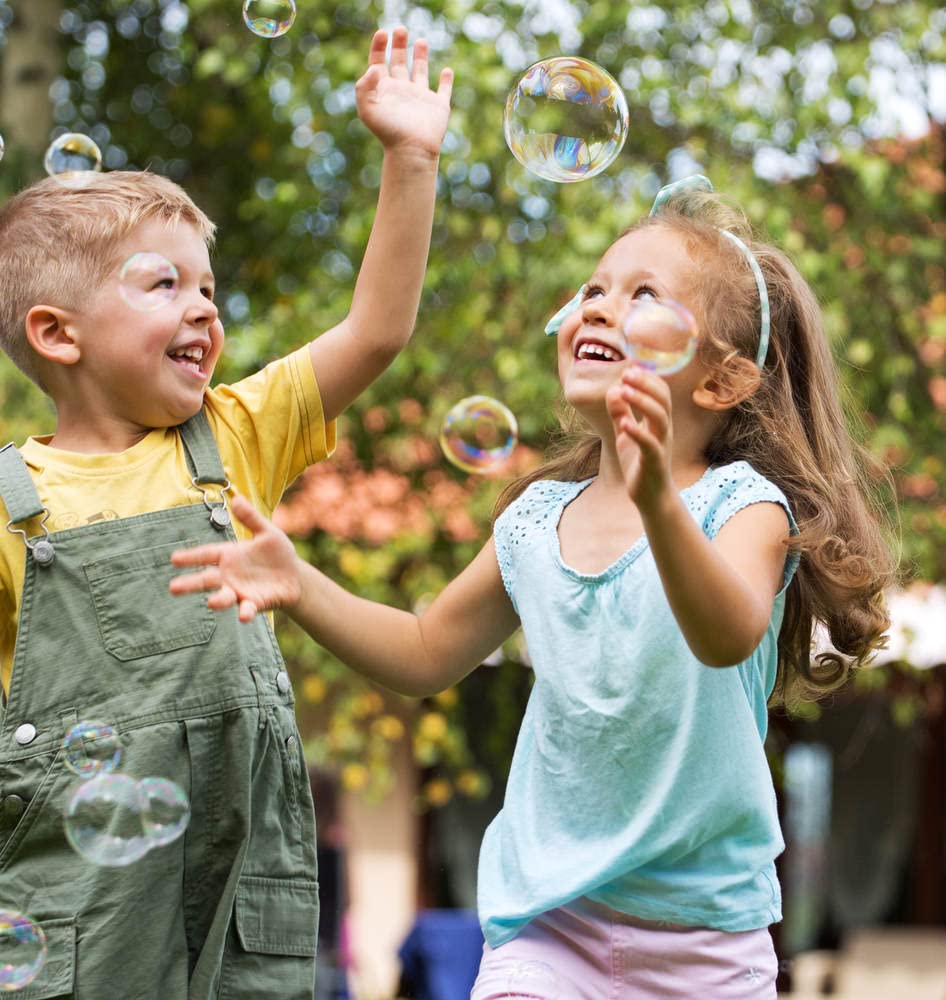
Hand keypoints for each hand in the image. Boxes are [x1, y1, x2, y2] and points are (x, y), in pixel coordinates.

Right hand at [169, 494, 301, 622]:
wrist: (295, 576)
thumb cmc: (277, 553)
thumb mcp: (267, 532)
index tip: (174, 558)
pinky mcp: (255, 603)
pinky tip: (243, 615)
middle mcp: (230, 575)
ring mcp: (240, 591)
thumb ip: (251, 518)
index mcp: (230, 555)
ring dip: (218, 600)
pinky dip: (245, 612)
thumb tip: (237, 498)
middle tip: (173, 588)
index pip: (206, 554)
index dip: (191, 556)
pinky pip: (247, 608)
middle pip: (206, 579)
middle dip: (190, 583)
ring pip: (224, 596)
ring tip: (210, 602)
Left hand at [355, 27, 452, 157]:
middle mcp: (402, 92)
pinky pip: (443, 91)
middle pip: (399, 62)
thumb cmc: (388, 132)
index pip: (379, 62)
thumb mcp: (367, 108)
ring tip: (420, 41)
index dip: (379, 47)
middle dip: (399, 45)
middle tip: (401, 29)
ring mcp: (420, 98)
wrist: (411, 151)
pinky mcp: (438, 107)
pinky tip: (447, 71)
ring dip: (420, 56)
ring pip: (420, 72)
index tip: (383, 34)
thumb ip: (364, 85)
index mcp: (384, 90)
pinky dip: (446, 81)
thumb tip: (375, 67)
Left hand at [606, 366, 674, 511]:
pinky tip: (624, 424)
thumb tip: (613, 390)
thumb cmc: (639, 463)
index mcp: (658, 421)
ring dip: (642, 401)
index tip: (629, 368)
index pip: (659, 392)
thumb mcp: (625, 433)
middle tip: (627, 373)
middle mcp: (663, 429)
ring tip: (624, 390)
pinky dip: (637, 432)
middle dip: (646, 384)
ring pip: (660, 417)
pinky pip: (650, 444)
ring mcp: (661, 444)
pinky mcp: (655, 461)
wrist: (650, 496)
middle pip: (663, 399)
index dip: (646, 378)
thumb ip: (620, 413)